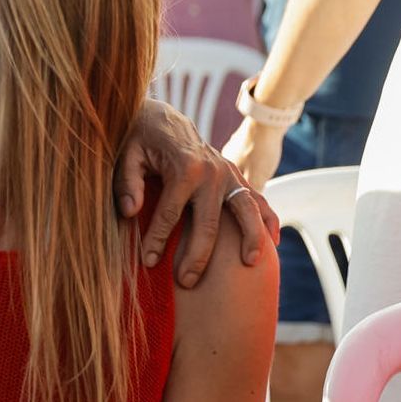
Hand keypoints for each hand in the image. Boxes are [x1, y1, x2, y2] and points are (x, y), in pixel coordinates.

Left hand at [115, 99, 280, 287]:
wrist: (163, 120)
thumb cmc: (140, 141)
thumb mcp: (127, 156)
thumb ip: (127, 183)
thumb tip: (130, 213)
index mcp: (183, 168)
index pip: (169, 214)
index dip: (157, 240)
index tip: (148, 262)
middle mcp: (212, 172)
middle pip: (208, 222)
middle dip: (197, 255)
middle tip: (186, 281)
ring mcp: (229, 175)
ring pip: (245, 211)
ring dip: (250, 238)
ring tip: (249, 264)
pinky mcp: (236, 177)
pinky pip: (258, 200)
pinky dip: (268, 220)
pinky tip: (273, 244)